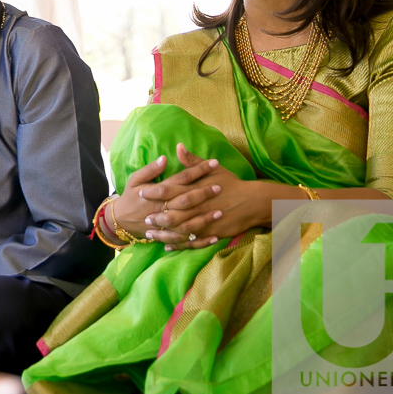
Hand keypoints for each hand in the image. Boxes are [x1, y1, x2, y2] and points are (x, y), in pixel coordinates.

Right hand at [111, 146, 223, 248]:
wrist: (120, 221)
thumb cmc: (130, 197)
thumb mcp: (135, 180)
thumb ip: (150, 169)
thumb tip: (164, 158)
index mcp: (157, 192)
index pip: (181, 179)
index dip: (198, 170)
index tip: (213, 163)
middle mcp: (163, 208)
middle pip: (187, 200)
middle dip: (204, 192)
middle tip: (220, 186)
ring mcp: (166, 225)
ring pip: (188, 222)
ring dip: (205, 218)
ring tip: (220, 212)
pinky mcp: (168, 237)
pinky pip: (186, 241)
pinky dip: (200, 241)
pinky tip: (215, 237)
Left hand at [138, 145, 262, 249]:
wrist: (252, 202)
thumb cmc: (231, 184)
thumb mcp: (213, 170)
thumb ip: (192, 161)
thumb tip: (178, 146)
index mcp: (195, 189)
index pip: (169, 190)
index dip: (153, 193)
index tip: (139, 194)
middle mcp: (197, 206)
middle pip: (171, 213)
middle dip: (155, 217)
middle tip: (143, 219)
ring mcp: (204, 222)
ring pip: (179, 230)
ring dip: (163, 233)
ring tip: (150, 234)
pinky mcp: (210, 233)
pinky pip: (191, 242)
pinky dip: (178, 245)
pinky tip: (168, 247)